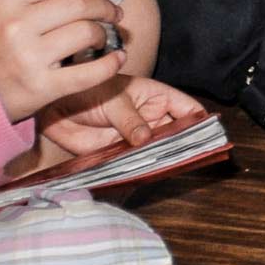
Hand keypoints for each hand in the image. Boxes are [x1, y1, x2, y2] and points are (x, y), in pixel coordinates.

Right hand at [0, 0, 126, 123]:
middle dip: (105, 6)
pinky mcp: (42, 87)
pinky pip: (88, 73)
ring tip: (103, 37)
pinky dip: (110, 64)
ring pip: (85, 32)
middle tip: (113, 13)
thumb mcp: (2, 12)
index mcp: (9, 1)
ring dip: (103, 33)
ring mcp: (30, 57)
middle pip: (79, 3)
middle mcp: (19, 25)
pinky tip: (118, 59)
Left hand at [35, 74, 203, 162]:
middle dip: (182, 146)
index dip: (200, 121)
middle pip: (176, 136)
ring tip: (165, 169)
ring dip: (160, 161)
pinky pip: (134, 166)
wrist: (55, 105)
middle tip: (186, 159)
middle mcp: (151, 120)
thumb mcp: (113, 98)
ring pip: (157, 153)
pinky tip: (143, 176)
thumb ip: (130, 119)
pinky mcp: (118, 156)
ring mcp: (136, 139)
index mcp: (157, 98)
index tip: (209, 135)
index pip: (188, 109)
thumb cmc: (89, 89)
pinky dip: (138, 172)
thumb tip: (145, 139)